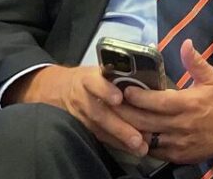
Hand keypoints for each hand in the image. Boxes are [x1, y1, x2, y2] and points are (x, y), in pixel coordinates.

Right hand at [14, 64, 143, 156]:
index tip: (118, 98)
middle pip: (99, 112)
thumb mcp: (101, 68)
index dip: (105, 90)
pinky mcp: (82, 127)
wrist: (59, 88)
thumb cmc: (92, 77)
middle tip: (137, 138)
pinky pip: (99, 137)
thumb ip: (122, 70)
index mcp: (89, 77)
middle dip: (119, 126)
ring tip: (138, 147)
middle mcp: (82, 96)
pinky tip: (129, 149)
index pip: (95, 82)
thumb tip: (153, 63)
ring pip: (99, 128)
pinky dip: (115, 143)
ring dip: (119, 139)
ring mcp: (80, 114)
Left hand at [117, 40, 212, 163]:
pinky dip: (140, 143)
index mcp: (188, 104)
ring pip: (146, 138)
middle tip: (110, 104)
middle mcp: (181, 125)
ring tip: (114, 119)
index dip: (139, 96)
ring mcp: (177, 143)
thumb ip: (196, 62)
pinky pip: (152, 151)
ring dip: (129, 129)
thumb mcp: (211, 79)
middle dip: (126, 113)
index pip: (158, 101)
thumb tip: (185, 43)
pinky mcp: (176, 156)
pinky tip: (129, 134)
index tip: (124, 90)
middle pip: (146, 121)